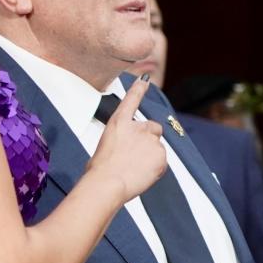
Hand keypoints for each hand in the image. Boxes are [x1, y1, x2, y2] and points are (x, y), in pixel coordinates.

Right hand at [85, 75, 166, 201]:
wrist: (108, 182)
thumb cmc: (100, 169)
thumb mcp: (106, 146)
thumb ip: (121, 141)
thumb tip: (128, 151)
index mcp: (119, 122)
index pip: (131, 100)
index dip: (139, 89)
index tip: (145, 81)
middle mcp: (138, 127)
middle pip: (153, 128)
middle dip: (149, 139)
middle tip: (136, 155)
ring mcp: (151, 139)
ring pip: (157, 147)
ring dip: (150, 155)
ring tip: (134, 168)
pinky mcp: (161, 154)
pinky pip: (162, 162)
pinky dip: (155, 168)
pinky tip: (142, 174)